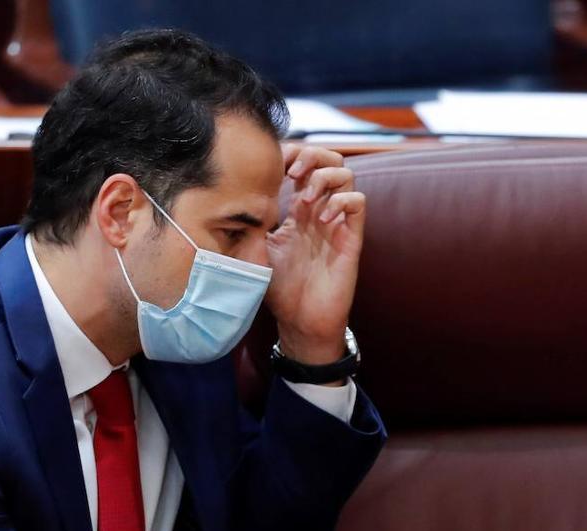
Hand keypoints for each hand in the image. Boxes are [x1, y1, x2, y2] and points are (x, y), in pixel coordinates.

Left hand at [264, 145, 365, 364]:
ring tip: (305, 198)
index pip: (305, 164)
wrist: (300, 320)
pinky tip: (322, 218)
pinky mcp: (351, 239)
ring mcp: (338, 224)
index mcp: (300, 210)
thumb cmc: (281, 289)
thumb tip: (228, 200)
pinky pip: (358, 204)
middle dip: (312, 156)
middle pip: (331, 160)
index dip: (292, 154)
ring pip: (347, 176)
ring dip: (325, 178)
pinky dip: (341, 202)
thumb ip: (250, 222)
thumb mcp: (255, 248)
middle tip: (291, 172)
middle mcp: (321, 211)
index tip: (271, 164)